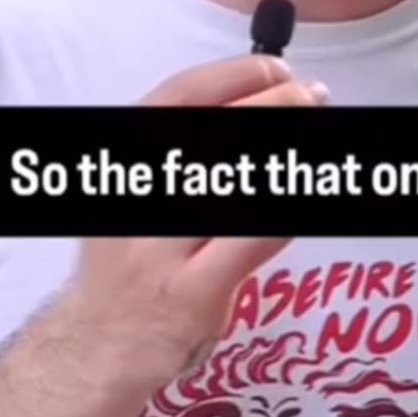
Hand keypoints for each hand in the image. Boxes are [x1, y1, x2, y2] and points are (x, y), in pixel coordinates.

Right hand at [55, 56, 327, 388]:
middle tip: (313, 99)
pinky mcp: (193, 292)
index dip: (236, 75)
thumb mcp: (137, 194)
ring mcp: (163, 247)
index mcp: (123, 162)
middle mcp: (138, 197)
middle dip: (277, 107)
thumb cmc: (129, 263)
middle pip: (216, 132)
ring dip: (292, 156)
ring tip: (320, 144)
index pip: (179, 97)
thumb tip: (259, 105)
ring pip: (240, 183)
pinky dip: (290, 212)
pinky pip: (256, 238)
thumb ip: (182, 153)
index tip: (277, 71)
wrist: (97, 345)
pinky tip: (307, 201)